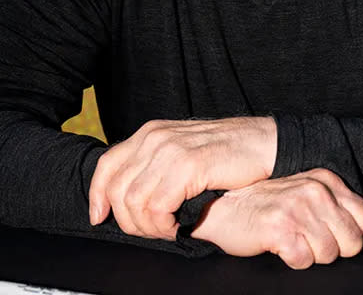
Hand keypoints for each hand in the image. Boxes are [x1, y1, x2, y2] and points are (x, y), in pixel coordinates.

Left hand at [88, 117, 275, 238]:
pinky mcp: (188, 164)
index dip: (97, 196)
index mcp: (150, 133)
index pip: (106, 165)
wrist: (265, 145)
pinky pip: (157, 207)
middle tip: (154, 230)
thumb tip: (126, 197)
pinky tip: (179, 226)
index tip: (100, 217)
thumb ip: (155, 166)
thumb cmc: (226, 155)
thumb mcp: (182, 152)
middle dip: (129, 221)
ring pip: (134, 203)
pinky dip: (163, 226)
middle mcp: (155, 137)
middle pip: (116, 190)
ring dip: (149, 226)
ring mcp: (171, 149)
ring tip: (170, 228)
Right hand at [191, 168, 362, 268]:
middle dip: (334, 249)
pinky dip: (294, 260)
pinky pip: (305, 261)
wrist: (226, 207)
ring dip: (312, 255)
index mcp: (325, 180)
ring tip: (294, 240)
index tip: (336, 236)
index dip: (356, 236)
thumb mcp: (310, 198)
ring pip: (330, 254)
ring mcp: (297, 209)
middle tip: (309, 239)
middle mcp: (314, 190)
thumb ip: (345, 213)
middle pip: (352, 241)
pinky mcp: (280, 229)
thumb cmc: (270, 205)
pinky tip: (282, 245)